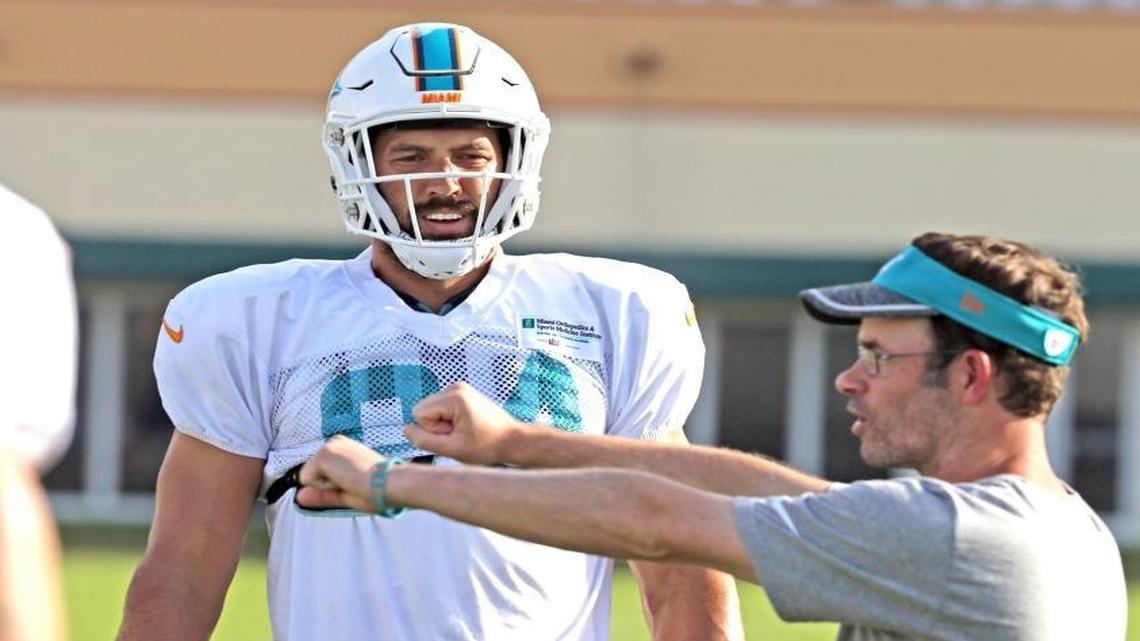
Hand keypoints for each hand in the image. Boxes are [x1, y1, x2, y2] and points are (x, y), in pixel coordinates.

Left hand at [297, 435, 383, 510]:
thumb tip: (299, 496)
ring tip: (350, 481)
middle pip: (312, 475)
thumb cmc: (377, 488)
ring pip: (309, 478)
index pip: (321, 473)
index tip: (355, 481)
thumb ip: (322, 494)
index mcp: (342, 446)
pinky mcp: (323, 455)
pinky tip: (345, 480)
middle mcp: (334, 441)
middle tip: (352, 482)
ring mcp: (328, 447)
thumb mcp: (345, 492)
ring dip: (327, 486)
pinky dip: (325, 487)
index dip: (333, 485)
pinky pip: (307, 482)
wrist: (389, 483)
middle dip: (327, 485)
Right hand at [405, 382, 521, 464]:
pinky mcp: (462, 393)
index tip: (454, 435)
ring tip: (465, 431)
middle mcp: (455, 387)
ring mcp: (459, 388)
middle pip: (423, 409)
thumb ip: (424, 441)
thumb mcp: (452, 449)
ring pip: (431, 409)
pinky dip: (449, 420)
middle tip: (460, 434)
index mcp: (454, 397)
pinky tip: (466, 426)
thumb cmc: (487, 446)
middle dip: (437, 426)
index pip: (419, 413)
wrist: (511, 440)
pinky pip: (440, 408)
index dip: (432, 430)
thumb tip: (406, 429)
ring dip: (443, 424)